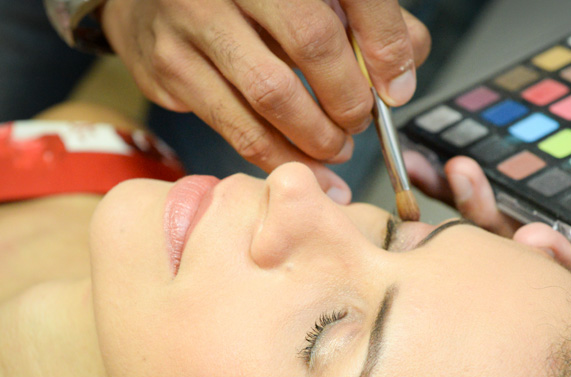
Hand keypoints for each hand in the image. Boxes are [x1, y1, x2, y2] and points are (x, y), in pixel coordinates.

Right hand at [101, 0, 430, 201]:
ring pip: (270, 95)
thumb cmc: (247, 0)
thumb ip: (366, 21)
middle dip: (348, 98)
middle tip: (359, 123)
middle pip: (312, 42)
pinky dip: (276, 155)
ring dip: (315, 137)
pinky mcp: (168, 66)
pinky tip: (300, 165)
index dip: (384, 44)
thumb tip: (401, 76)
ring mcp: (192, 20)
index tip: (396, 90)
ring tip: (335, 150)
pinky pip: (234, 126)